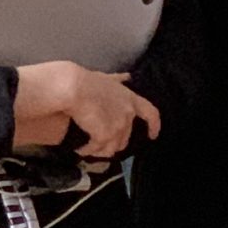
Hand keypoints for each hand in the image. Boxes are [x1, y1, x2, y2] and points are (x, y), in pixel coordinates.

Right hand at [15, 61, 158, 160]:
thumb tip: (127, 76)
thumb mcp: (107, 78)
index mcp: (131, 99)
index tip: (153, 135)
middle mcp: (128, 114)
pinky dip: (89, 151)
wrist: (73, 87)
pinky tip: (81, 150)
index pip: (151, 114)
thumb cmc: (87, 80)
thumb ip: (118, 79)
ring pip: (112, 147)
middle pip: (126, 137)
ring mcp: (118, 126)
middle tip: (101, 145)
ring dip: (100, 150)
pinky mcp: (104, 135)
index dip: (154, 125)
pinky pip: (97, 149)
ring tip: (89, 150)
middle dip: (114, 143)